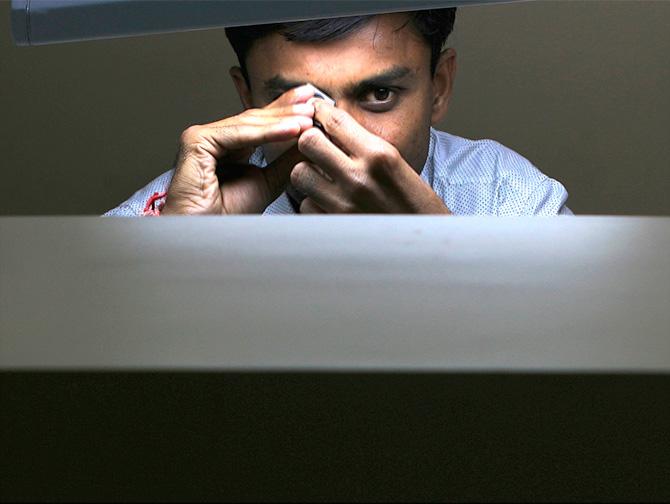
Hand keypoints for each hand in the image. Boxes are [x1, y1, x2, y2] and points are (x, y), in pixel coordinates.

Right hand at [162, 85, 314, 214]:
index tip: (314, 104)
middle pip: (255, 119)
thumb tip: (310, 140)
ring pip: (248, 124)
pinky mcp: (196, 141)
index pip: (261, 124)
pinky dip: (267, 133)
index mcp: (228, 146)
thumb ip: (285, 161)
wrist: (206, 238)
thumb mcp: (268, 183)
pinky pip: (237, 134)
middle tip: (315, 102)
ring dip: (282, 120)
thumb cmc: (227, 217)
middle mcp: (213, 138)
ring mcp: (202, 137)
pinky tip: (292, 129)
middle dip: (287, 109)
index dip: (287, 112)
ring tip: (310, 118)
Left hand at [291, 101, 449, 213]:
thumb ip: (366, 148)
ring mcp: (342, 204)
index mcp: (379, 155)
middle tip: (317, 147)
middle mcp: (358, 177)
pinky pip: (305, 205)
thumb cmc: (416, 206)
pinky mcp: (333, 226)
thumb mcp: (398, 166)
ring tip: (321, 177)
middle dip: (310, 141)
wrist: (426, 246)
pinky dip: (313, 203)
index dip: (320, 111)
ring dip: (308, 173)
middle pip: (308, 142)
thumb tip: (334, 128)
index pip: (335, 120)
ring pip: (300, 173)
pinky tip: (328, 203)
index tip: (317, 112)